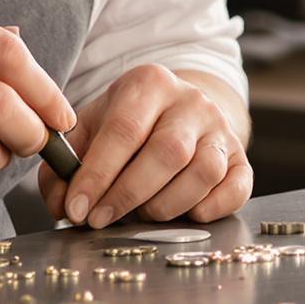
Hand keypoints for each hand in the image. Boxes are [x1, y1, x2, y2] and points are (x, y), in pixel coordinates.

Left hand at [40, 64, 250, 228]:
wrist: (179, 111)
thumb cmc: (128, 124)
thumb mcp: (92, 129)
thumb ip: (67, 165)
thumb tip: (62, 206)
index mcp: (149, 84)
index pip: (123, 131)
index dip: (98, 175)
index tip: (78, 209)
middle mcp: (191, 101)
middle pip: (166, 152)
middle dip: (128, 195)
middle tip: (102, 219)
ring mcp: (221, 129)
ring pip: (203, 172)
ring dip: (167, 205)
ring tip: (142, 214)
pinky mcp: (242, 157)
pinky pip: (236, 188)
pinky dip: (210, 209)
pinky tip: (184, 215)